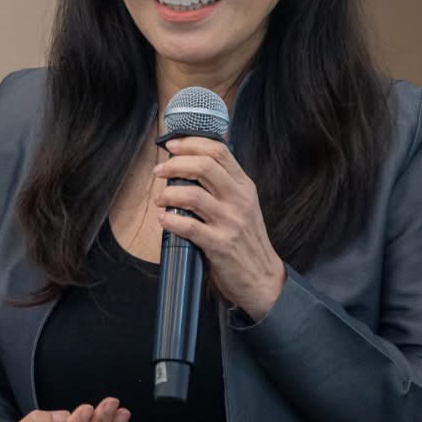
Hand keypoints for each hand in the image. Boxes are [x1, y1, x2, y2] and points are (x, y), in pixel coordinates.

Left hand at [152, 136, 286, 319]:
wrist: (263, 277)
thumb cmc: (246, 239)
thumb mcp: (243, 204)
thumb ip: (224, 184)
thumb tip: (192, 162)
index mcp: (244, 186)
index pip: (219, 151)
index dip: (191, 143)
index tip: (172, 145)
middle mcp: (239, 200)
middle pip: (204, 166)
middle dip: (174, 164)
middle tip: (159, 170)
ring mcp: (230, 221)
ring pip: (192, 194)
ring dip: (168, 193)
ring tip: (161, 199)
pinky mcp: (219, 244)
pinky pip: (188, 226)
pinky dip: (169, 220)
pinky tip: (163, 219)